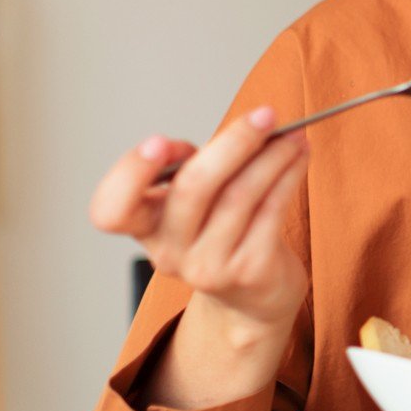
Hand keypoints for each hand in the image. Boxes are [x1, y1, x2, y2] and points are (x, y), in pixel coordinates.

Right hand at [89, 106, 310, 335]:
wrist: (254, 294)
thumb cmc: (224, 231)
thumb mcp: (199, 199)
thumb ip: (202, 166)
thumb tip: (242, 131)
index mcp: (145, 226)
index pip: (111, 210)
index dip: (129, 175)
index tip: (161, 142)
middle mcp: (169, 252)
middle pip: (193, 189)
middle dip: (234, 143)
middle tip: (265, 116)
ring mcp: (208, 266)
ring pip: (240, 196)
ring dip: (273, 156)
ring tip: (294, 134)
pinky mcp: (248, 271)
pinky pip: (271, 211)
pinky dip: (289, 175)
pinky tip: (299, 156)